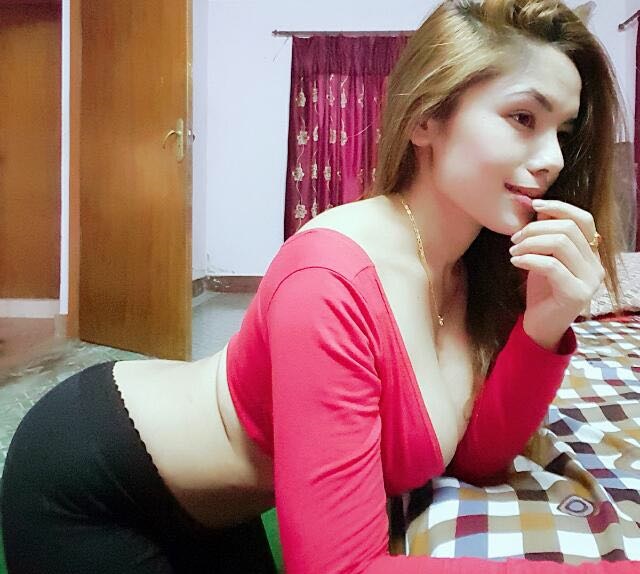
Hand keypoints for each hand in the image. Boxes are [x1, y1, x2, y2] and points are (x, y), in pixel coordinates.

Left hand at [508, 199, 604, 349]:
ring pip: (560, 244)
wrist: (540, 326)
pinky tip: (515, 262)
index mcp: (591, 254)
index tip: (534, 205)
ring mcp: (589, 280)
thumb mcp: (544, 257)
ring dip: (530, 243)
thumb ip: (547, 236)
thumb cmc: (541, 291)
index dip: (559, 207)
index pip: (583, 219)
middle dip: (535, 228)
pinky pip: (551, 265)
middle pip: (568, 228)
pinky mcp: (577, 294)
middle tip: (514, 240)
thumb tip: (539, 207)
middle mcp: (596, 265)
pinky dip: (529, 259)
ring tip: (513, 252)